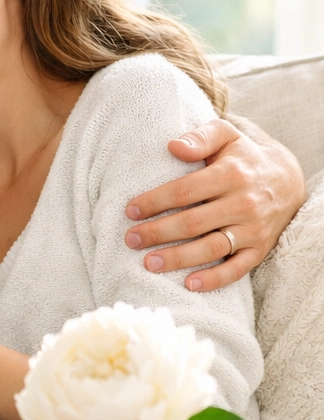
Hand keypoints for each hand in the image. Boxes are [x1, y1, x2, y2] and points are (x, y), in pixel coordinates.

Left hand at [124, 116, 305, 291]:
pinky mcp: (260, 249)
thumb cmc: (243, 156)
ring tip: (148, 263)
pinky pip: (237, 269)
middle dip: (157, 233)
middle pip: (193, 223)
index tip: (131, 211)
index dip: (155, 202)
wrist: (288, 178)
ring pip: (211, 248)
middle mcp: (244, 204)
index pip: (185, 191)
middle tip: (130, 240)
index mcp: (231, 174)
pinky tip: (188, 284)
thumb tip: (173, 146)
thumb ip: (200, 137)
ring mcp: (253, 229)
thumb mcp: (226, 135)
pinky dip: (214, 279)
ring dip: (178, 259)